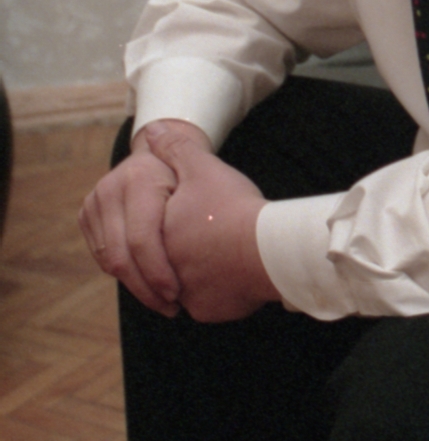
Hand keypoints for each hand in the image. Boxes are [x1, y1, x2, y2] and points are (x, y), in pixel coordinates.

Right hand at [79, 125, 201, 314]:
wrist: (157, 158)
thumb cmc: (188, 174)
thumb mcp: (199, 172)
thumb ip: (195, 183)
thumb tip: (186, 168)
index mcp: (138, 179)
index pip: (142, 239)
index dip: (158, 273)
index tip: (178, 295)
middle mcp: (108, 189)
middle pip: (121, 256)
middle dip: (146, 289)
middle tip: (172, 308)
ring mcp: (93, 202)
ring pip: (110, 261)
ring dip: (137, 287)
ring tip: (164, 303)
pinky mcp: (86, 215)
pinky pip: (103, 258)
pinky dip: (126, 276)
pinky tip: (149, 286)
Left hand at [144, 124, 279, 321]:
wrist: (271, 251)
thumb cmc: (234, 209)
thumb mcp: (203, 169)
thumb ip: (175, 149)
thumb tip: (152, 129)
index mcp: (155, 234)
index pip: (145, 233)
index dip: (164, 222)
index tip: (184, 217)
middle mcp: (162, 270)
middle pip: (161, 260)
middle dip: (175, 252)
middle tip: (201, 236)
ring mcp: (184, 294)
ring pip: (181, 285)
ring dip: (193, 274)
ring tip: (220, 254)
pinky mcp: (207, 311)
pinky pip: (206, 302)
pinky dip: (216, 292)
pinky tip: (234, 274)